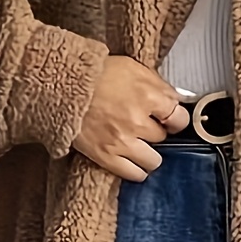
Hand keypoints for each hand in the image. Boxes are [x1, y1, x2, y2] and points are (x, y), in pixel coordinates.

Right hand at [70, 55, 191, 178]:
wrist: (61, 86)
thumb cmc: (95, 74)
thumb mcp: (132, 67)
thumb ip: (157, 85)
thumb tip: (175, 100)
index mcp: (146, 96)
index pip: (178, 118)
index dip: (175, 118)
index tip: (169, 119)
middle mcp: (137, 121)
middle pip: (162, 138)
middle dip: (155, 132)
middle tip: (145, 126)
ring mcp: (122, 142)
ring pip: (153, 160)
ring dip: (149, 153)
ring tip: (140, 146)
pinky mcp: (106, 157)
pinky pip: (134, 174)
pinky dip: (137, 170)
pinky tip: (133, 161)